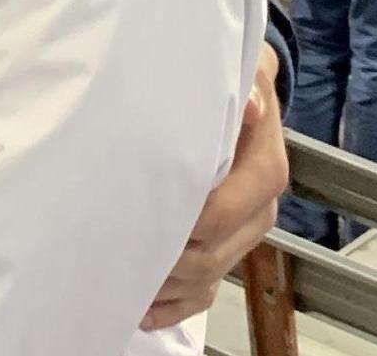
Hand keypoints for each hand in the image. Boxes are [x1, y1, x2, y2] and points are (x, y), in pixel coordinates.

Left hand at [140, 43, 284, 330]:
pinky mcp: (228, 250)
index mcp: (263, 171)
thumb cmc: (233, 80)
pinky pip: (204, 295)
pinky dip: (172, 305)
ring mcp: (243, 237)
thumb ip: (245, 87)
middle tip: (113, 247)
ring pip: (204, 280)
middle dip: (163, 258)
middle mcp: (257, 212)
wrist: (248, 92)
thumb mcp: (244, 70)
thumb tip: (250, 103)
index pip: (219, 214)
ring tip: (119, 274)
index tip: (134, 214)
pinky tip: (142, 306)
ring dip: (163, 284)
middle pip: (209, 257)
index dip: (178, 221)